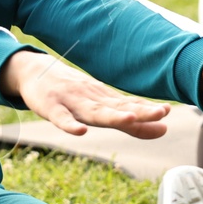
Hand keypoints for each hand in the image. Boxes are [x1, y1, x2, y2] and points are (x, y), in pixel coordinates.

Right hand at [0, 50, 169, 138]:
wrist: (35, 72)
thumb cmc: (73, 93)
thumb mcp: (102, 106)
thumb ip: (131, 122)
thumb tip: (165, 129)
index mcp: (104, 99)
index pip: (129, 105)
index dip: (147, 109)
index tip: (167, 112)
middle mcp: (91, 98)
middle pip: (117, 107)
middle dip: (139, 111)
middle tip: (162, 112)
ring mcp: (71, 102)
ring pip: (93, 112)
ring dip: (112, 116)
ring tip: (130, 119)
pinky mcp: (50, 107)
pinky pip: (61, 118)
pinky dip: (70, 125)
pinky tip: (80, 131)